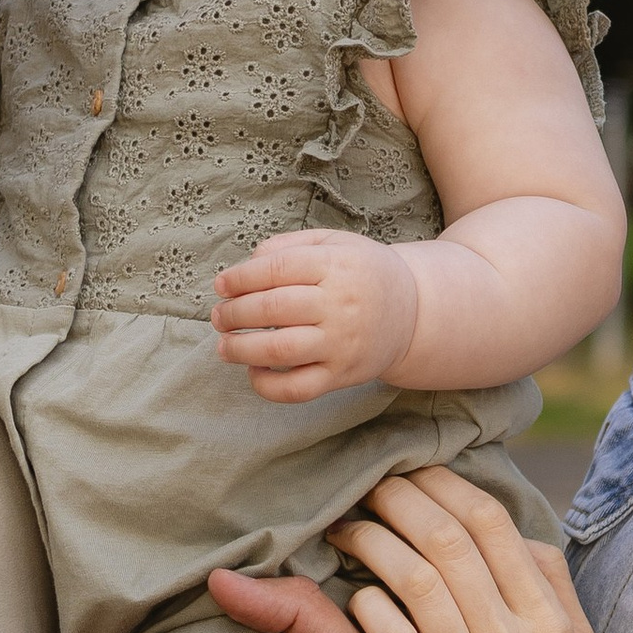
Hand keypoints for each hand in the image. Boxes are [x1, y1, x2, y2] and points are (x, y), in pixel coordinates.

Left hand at [213, 231, 419, 400]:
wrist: (412, 312)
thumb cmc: (362, 273)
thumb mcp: (334, 243)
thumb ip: (290, 245)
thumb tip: (247, 263)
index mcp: (336, 265)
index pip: (276, 269)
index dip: (240, 278)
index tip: (221, 285)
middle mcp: (340, 304)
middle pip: (272, 308)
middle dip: (234, 313)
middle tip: (219, 316)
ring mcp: (341, 343)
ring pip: (279, 350)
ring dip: (240, 348)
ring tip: (225, 345)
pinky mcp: (342, 376)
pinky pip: (297, 389)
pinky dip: (266, 385)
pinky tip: (254, 371)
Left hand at [332, 467, 599, 632]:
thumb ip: (552, 592)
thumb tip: (516, 536)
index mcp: (551, 619)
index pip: (492, 523)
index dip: (443, 485)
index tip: (409, 473)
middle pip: (447, 538)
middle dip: (398, 499)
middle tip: (364, 487)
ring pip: (416, 579)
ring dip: (373, 541)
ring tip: (346, 530)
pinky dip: (371, 604)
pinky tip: (354, 594)